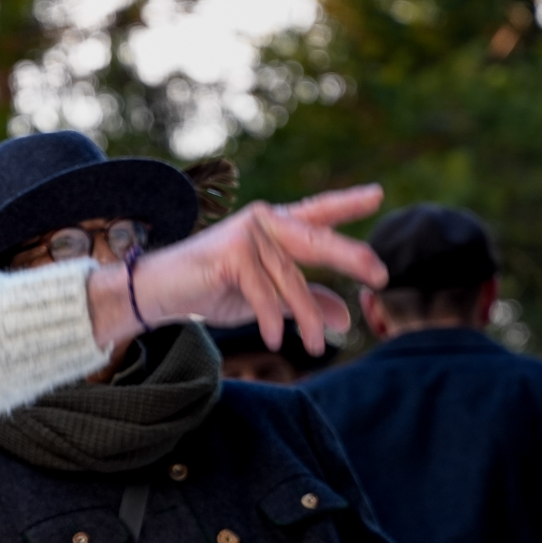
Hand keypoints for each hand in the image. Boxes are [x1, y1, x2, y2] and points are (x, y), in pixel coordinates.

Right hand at [89, 186, 387, 355]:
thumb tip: (345, 316)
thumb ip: (304, 300)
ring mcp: (247, 234)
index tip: (378, 195)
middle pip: (316, 239)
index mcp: (274, 225)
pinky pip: (264, 293)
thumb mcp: (266, 298)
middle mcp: (263, 222)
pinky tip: (278, 340)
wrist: (160, 292)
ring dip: (307, 317)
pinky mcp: (231, 253)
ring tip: (319, 347)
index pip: (316, 213)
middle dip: (350, 257)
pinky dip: (274, 320)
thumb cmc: (212, 290)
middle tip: (381, 274)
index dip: (347, 204)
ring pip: (291, 280)